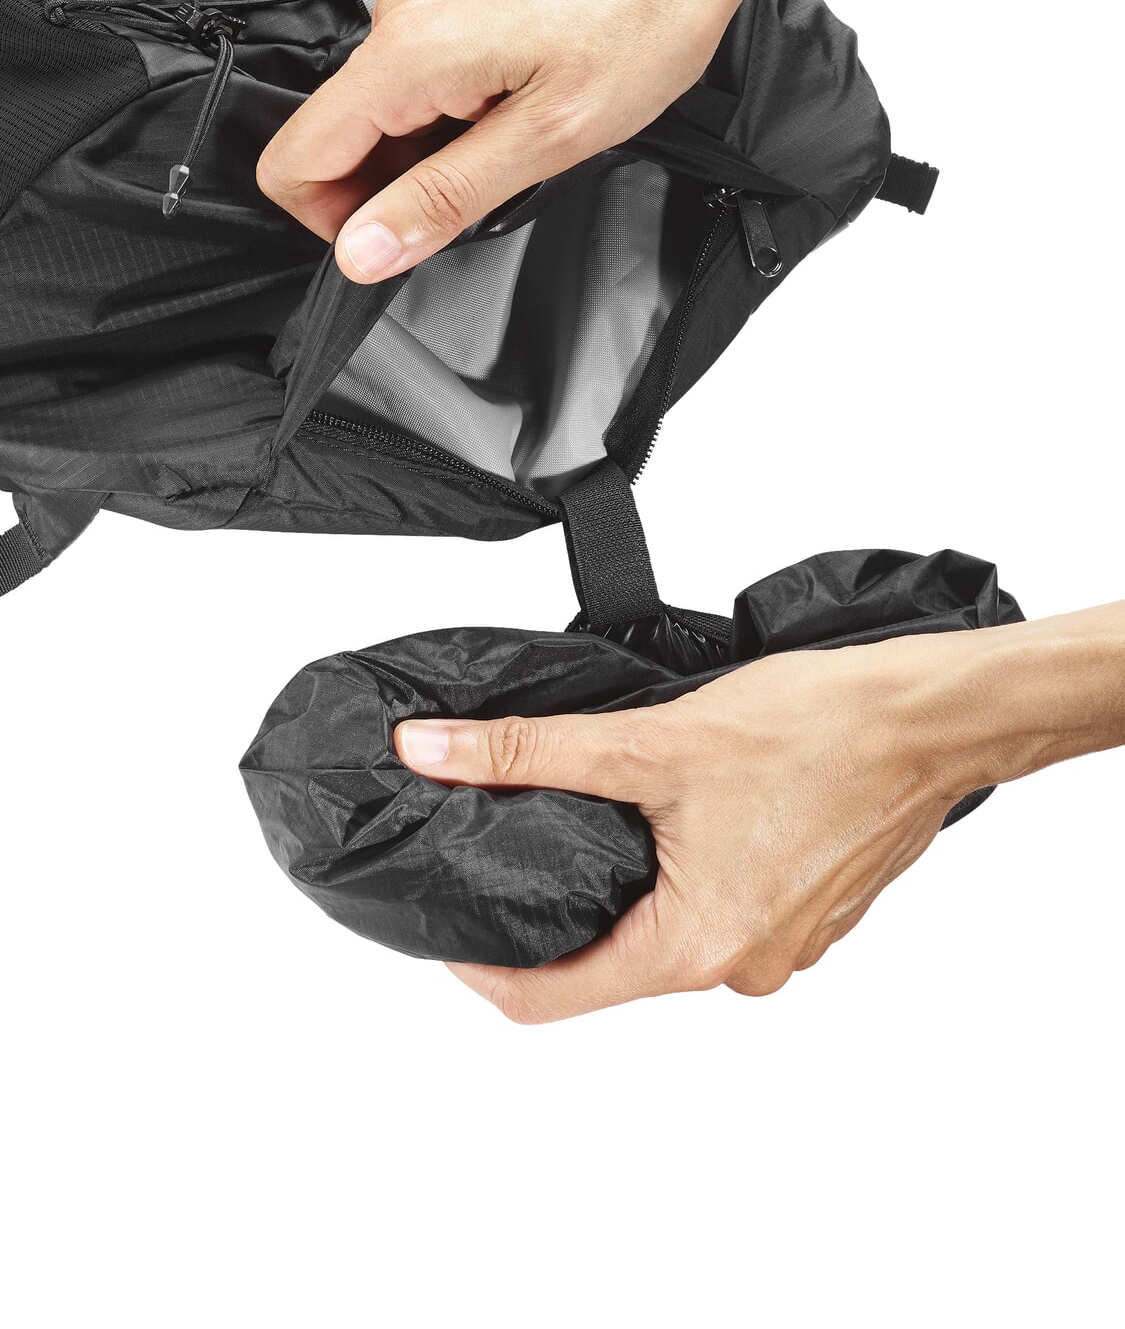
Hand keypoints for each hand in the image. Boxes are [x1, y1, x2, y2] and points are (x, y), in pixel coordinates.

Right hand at [256, 0, 869, 281]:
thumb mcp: (544, 140)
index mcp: (410, 55)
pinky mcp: (447, 9)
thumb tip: (364, 251)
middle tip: (465, 200)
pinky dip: (444, 122)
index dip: (331, 221)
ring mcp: (420, 11)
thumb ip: (442, 199)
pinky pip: (410, 87)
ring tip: (502, 146)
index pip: (295, 159)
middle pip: (328, 142)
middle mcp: (399, 23)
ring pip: (371, 118)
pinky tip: (505, 116)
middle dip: (382, 194)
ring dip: (420, 159)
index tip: (390, 240)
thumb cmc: (638, 22)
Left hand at [394, 605, 1124, 1020]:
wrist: (930, 717)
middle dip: (565, 910)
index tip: (450, 927)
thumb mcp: (648, 739)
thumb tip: (434, 753)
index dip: (484, 969)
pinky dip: (693, 876)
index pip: (551, 1000)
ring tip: (618, 818)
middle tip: (526, 843)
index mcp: (697, 948)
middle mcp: (742, 967)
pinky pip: (726, 913)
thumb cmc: (818, 730)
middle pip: (613, 965)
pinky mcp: (811, 917)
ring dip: (637, 887)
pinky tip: (691, 818)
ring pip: (673, 935)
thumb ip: (528, 753)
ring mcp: (784, 948)